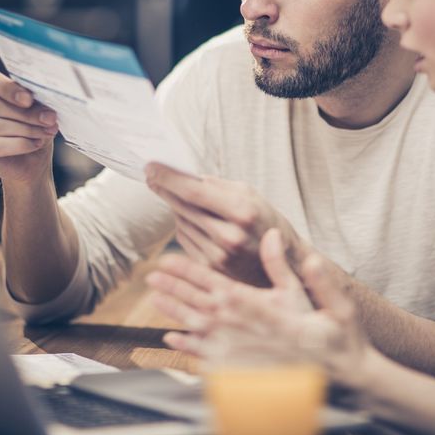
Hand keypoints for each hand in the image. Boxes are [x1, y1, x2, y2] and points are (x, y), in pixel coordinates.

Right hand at [0, 67, 58, 182]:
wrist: (35, 156)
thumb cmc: (35, 122)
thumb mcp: (39, 107)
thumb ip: (38, 100)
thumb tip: (46, 102)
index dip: (8, 88)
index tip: (29, 99)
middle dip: (25, 113)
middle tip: (49, 119)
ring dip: (26, 129)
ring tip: (46, 132)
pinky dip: (18, 145)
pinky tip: (35, 144)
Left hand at [144, 163, 310, 286]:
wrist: (283, 263)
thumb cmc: (267, 221)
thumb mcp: (251, 195)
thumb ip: (218, 186)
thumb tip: (185, 176)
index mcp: (242, 212)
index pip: (195, 192)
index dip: (169, 178)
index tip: (151, 166)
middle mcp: (229, 236)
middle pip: (183, 207)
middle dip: (164, 188)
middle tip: (151, 174)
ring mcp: (219, 255)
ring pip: (181, 223)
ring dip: (175, 206)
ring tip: (177, 194)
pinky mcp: (211, 268)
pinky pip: (185, 240)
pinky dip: (183, 225)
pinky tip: (191, 218)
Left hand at [147, 229, 371, 385]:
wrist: (334, 376)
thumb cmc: (324, 333)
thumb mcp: (306, 291)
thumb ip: (283, 264)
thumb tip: (270, 234)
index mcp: (249, 303)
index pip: (209, 281)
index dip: (185, 270)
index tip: (166, 260)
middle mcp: (234, 326)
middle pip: (194, 302)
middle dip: (171, 287)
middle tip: (151, 275)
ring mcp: (230, 350)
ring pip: (193, 327)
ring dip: (172, 311)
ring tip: (155, 298)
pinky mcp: (233, 370)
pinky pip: (201, 355)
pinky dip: (184, 345)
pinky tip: (171, 338)